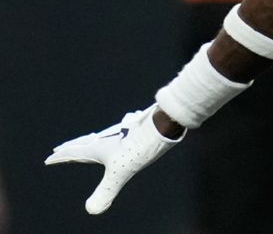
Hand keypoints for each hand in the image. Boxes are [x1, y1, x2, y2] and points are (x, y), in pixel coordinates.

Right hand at [45, 105, 182, 214]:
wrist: (160, 124)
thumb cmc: (138, 147)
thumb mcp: (121, 173)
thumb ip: (106, 191)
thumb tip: (92, 210)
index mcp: (96, 147)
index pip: (73, 153)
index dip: (60, 157)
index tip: (49, 159)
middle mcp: (105, 138)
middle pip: (82, 143)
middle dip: (70, 147)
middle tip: (59, 149)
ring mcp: (119, 132)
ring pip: (99, 137)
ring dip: (88, 141)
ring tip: (86, 142)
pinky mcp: (132, 129)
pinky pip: (115, 133)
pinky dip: (108, 136)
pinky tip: (119, 133)